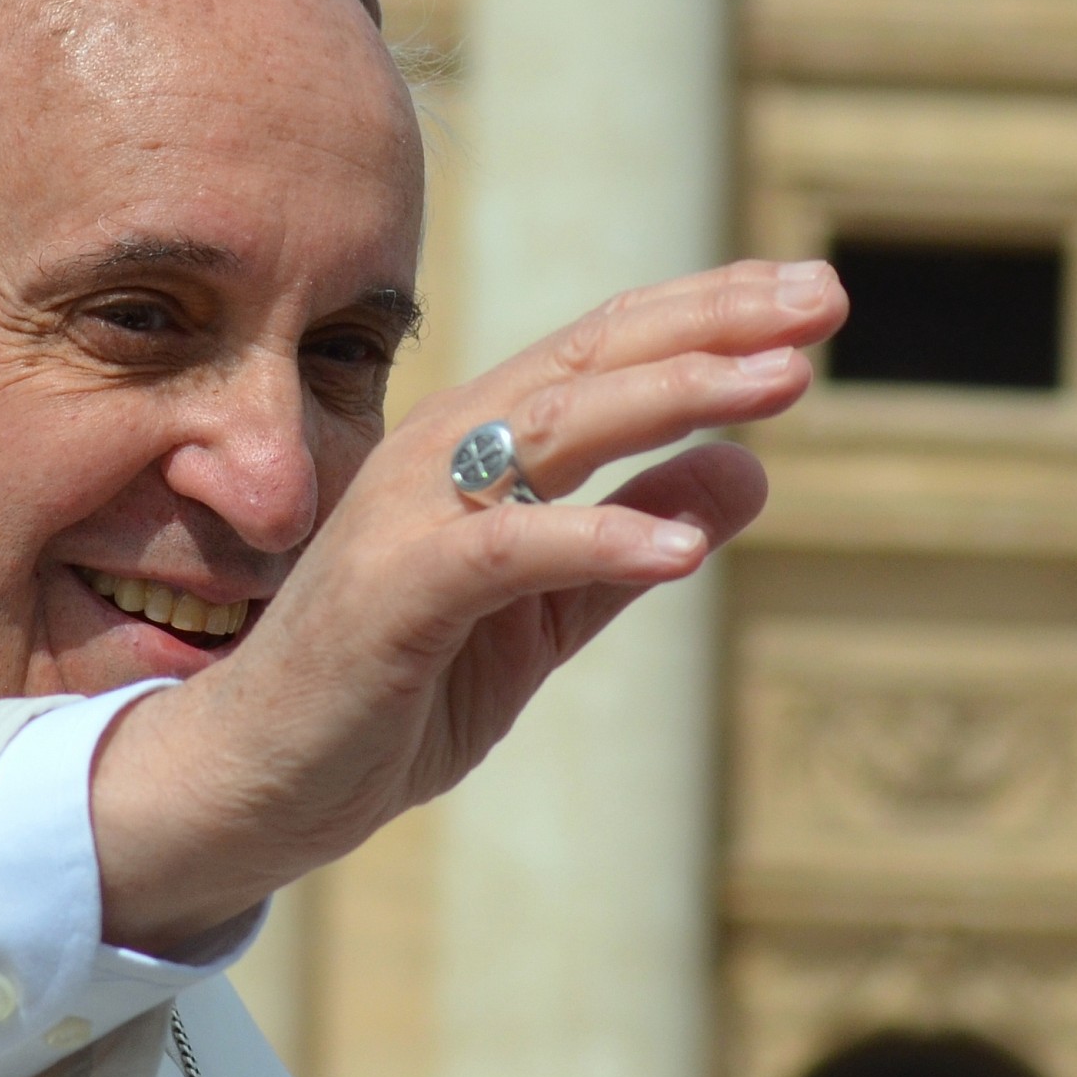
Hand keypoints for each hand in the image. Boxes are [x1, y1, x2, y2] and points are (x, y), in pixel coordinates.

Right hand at [94, 258, 843, 951]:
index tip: (813, 298)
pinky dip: (593, 541)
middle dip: (709, 327)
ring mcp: (406, 518)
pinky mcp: (391, 592)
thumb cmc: (383, 695)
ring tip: (781, 385)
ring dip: (671, 399)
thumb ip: (627, 549)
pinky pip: (505, 550)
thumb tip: (750, 470)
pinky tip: (681, 554)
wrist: (254, 778)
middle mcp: (435, 459)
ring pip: (551, 431)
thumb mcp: (538, 620)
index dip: (706, 318)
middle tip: (823, 299)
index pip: (599, 356)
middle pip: (586, 365)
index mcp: (470, 453)